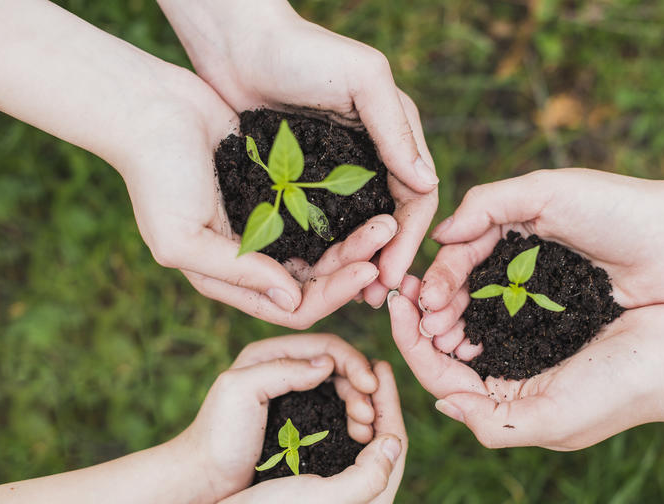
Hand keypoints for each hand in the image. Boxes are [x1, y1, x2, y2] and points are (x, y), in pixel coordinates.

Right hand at [120, 69, 401, 327]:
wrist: (151, 110)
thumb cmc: (157, 177)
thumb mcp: (181, 237)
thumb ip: (235, 273)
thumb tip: (293, 300)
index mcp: (232, 279)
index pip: (295, 306)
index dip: (334, 294)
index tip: (368, 268)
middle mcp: (255, 260)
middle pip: (318, 280)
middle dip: (354, 264)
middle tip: (388, 235)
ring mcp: (270, 227)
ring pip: (325, 249)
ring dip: (356, 239)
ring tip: (387, 219)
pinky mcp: (281, 194)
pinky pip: (322, 214)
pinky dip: (345, 214)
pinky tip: (370, 201)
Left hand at [157, 0, 438, 297]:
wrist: (236, 44)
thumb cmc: (303, 51)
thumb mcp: (362, 79)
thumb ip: (395, 128)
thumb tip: (428, 184)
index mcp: (395, 136)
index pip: (417, 197)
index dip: (409, 239)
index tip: (394, 276)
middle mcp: (372, 158)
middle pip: (390, 221)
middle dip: (386, 260)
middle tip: (374, 299)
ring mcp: (336, 172)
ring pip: (356, 229)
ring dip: (356, 262)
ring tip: (348, 294)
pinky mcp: (302, 180)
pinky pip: (321, 223)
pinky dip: (324, 249)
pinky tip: (315, 272)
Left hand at [175, 334, 384, 503]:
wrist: (202, 480)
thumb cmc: (217, 437)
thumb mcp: (240, 392)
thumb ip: (282, 370)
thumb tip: (327, 363)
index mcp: (270, 354)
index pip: (326, 346)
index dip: (353, 362)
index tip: (370, 387)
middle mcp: (284, 369)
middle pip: (338, 367)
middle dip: (360, 386)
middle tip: (369, 415)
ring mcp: (293, 396)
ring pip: (340, 390)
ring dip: (359, 404)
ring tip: (366, 429)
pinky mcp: (299, 421)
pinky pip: (334, 411)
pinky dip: (350, 419)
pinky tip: (359, 435)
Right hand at [199, 360, 405, 503]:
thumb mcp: (329, 501)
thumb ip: (370, 475)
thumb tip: (395, 441)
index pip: (395, 443)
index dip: (390, 402)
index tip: (381, 366)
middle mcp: (363, 500)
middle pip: (383, 439)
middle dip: (379, 401)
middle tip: (370, 366)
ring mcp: (342, 491)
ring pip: (364, 439)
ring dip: (361, 407)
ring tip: (354, 378)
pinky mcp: (319, 483)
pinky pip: (342, 442)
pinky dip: (341, 416)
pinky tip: (333, 398)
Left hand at [389, 275, 663, 448]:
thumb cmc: (619, 391)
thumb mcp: (553, 420)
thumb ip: (493, 422)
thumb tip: (442, 405)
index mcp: (505, 411)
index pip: (441, 380)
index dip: (411, 344)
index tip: (394, 306)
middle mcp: (509, 386)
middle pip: (447, 355)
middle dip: (420, 323)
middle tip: (402, 284)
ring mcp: (526, 354)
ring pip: (467, 330)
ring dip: (443, 306)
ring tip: (425, 275)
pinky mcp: (543, 325)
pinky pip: (496, 309)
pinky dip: (475, 293)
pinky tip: (462, 270)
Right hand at [418, 169, 663, 336]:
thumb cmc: (616, 209)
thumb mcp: (548, 190)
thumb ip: (490, 203)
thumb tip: (440, 233)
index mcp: (514, 221)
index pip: (463, 249)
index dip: (442, 275)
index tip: (424, 301)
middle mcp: (522, 254)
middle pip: (471, 283)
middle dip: (445, 307)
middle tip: (428, 332)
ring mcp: (541, 287)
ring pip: (491, 309)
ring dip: (465, 326)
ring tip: (447, 348)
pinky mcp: (562, 313)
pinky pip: (520, 328)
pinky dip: (496, 339)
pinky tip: (479, 354)